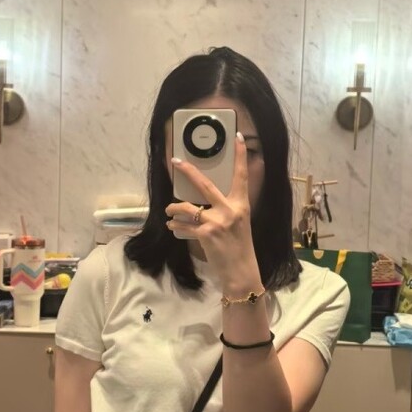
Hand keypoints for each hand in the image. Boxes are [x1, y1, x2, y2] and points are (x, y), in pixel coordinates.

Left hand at [166, 132, 263, 295]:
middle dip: (187, 171)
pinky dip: (175, 226)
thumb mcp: (239, 225)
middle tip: (175, 161)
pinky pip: (183, 225)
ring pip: (186, 207)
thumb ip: (227, 211)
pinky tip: (173, 228)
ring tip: (169, 213)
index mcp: (241, 205)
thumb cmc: (240, 249)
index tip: (238, 138)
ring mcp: (218, 221)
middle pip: (204, 184)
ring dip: (173, 209)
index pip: (242, 176)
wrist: (241, 273)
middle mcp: (231, 210)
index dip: (240, 156)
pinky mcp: (206, 233)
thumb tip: (205, 203)